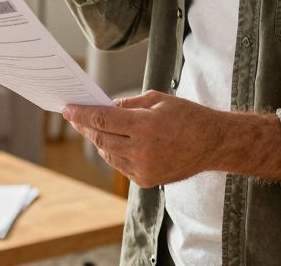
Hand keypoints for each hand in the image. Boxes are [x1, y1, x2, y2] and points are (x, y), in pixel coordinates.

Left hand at [62, 91, 224, 187]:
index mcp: (145, 126)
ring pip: (108, 154)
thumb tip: (104, 108)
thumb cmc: (188, 116)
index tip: (67, 108)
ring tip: (93, 127)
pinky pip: (120, 166)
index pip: (102, 120)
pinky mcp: (147, 181)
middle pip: (101, 138)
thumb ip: (127, 105)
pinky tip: (113, 142)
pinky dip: (113, 153)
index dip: (81, 114)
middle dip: (85, 126)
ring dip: (98, 140)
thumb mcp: (157, 100)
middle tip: (75, 116)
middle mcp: (142, 151)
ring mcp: (144, 169)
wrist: (213, 144)